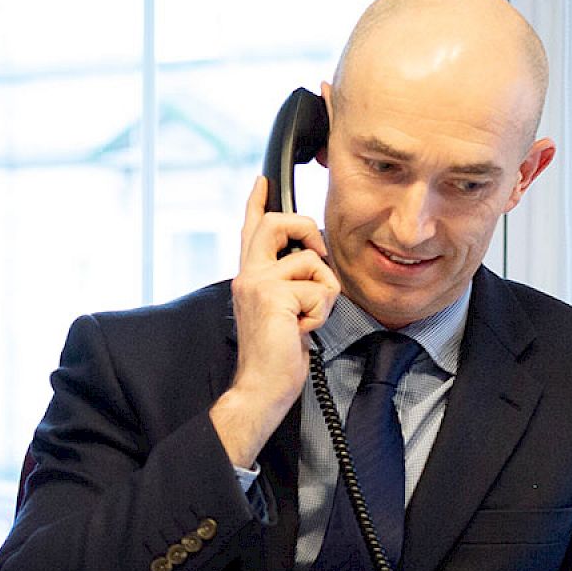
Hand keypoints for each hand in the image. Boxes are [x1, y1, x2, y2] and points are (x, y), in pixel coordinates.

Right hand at [210, 175, 338, 468]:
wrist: (260, 389)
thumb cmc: (274, 359)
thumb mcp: (283, 313)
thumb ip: (288, 287)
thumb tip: (312, 264)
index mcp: (249, 278)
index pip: (251, 231)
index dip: (257, 203)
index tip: (262, 181)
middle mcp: (248, 275)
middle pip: (278, 223)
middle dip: (308, 230)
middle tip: (319, 254)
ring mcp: (258, 283)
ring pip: (313, 265)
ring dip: (323, 296)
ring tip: (304, 321)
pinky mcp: (274, 296)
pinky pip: (320, 290)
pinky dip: (321, 314)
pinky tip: (302, 331)